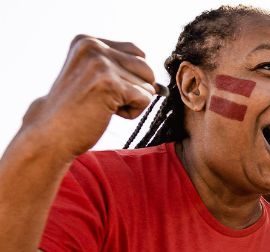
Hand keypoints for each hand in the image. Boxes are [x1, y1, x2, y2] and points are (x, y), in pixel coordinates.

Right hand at [22, 34, 155, 157]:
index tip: (101, 88)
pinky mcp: (111, 84)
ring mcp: (101, 64)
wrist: (50, 133)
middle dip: (133, 89)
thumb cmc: (76, 109)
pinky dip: (132, 112)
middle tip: (103, 100)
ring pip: (148, 85)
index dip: (129, 76)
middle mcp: (94, 47)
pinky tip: (106, 113)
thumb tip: (160, 84)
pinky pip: (145, 99)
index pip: (137, 52)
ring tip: (102, 106)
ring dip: (132, 102)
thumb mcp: (93, 76)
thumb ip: (121, 67)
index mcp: (87, 41)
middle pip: (146, 68)